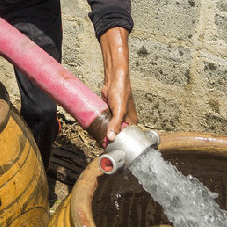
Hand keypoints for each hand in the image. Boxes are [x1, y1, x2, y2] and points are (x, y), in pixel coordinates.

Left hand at [98, 27, 137, 141]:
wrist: (114, 79)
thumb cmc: (121, 92)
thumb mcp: (119, 109)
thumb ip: (116, 123)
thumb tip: (111, 137)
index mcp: (132, 122)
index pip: (126, 137)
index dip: (118, 143)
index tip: (108, 148)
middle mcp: (125, 120)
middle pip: (116, 134)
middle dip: (108, 139)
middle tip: (100, 145)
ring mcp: (116, 116)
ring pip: (109, 128)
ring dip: (103, 133)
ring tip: (96, 139)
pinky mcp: (108, 112)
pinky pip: (104, 122)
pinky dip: (100, 126)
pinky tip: (94, 130)